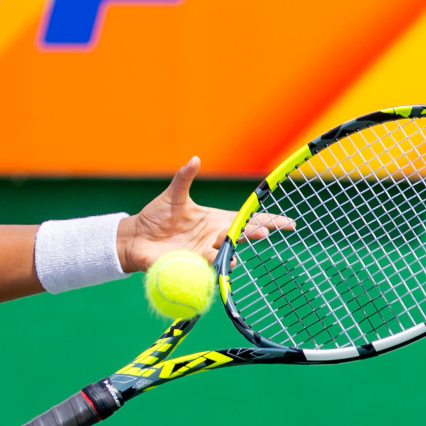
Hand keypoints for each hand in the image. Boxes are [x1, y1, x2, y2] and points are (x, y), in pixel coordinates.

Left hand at [117, 156, 291, 271]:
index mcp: (215, 219)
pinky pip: (207, 266)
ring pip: (225, 251)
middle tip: (263, 231)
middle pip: (241, 236)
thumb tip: (195, 158)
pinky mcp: (191, 264)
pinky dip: (215, 264)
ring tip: (233, 243)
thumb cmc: (155, 216)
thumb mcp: (172, 195)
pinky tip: (223, 261)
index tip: (289, 223)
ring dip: (231, 248)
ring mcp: (204, 252)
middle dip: (253, 233)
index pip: (246, 219)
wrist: (136, 237)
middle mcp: (214, 237)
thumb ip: (184, 178)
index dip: (268, 221)